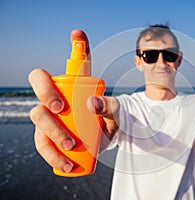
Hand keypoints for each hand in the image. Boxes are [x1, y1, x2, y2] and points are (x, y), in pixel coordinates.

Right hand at [29, 30, 118, 172]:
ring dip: (51, 131)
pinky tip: (64, 163)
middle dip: (46, 93)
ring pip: (38, 116)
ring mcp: (50, 116)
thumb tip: (91, 104)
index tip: (78, 33)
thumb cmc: (109, 120)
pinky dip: (50, 154)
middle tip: (61, 110)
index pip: (74, 64)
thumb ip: (109, 106)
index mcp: (76, 86)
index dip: (77, 45)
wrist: (106, 140)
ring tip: (71, 145)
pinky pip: (41, 143)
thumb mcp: (115, 114)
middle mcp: (58, 96)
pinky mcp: (48, 136)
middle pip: (40, 85)